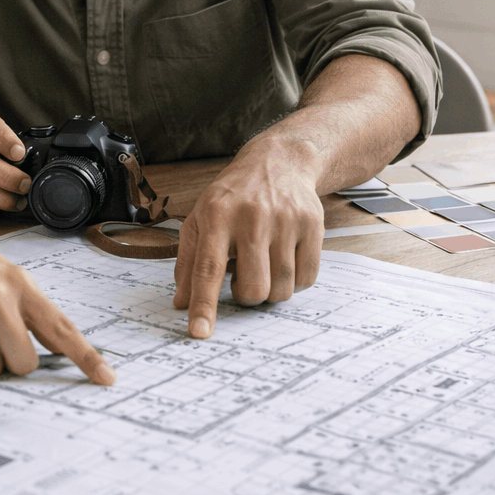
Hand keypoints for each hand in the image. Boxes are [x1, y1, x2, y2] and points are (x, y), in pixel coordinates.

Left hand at [172, 146, 323, 338]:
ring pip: (281, 288)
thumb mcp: (201, 218)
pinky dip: (294, 281)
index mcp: (217, 215)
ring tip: (262, 267)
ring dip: (270, 290)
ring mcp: (286, 220)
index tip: (199, 332)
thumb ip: (188, 261)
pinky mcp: (313, 225)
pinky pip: (307, 278)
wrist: (279, 162)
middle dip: (246, 296)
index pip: (207, 268)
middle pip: (253, 288)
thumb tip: (181, 303)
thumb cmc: (234, 196)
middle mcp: (252, 216)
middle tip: (241, 279)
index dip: (203, 304)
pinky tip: (284, 261)